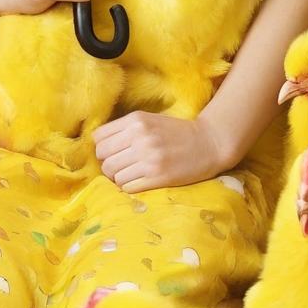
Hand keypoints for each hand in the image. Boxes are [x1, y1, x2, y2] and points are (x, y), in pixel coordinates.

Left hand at [93, 111, 223, 191]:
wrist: (209, 143)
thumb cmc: (176, 132)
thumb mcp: (150, 120)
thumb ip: (125, 129)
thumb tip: (98, 145)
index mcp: (136, 120)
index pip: (99, 137)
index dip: (103, 147)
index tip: (113, 151)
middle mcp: (140, 138)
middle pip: (103, 158)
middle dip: (108, 164)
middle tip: (121, 166)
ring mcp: (148, 158)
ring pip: (113, 175)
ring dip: (118, 177)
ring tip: (132, 174)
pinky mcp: (157, 177)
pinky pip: (127, 187)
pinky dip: (129, 186)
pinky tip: (140, 181)